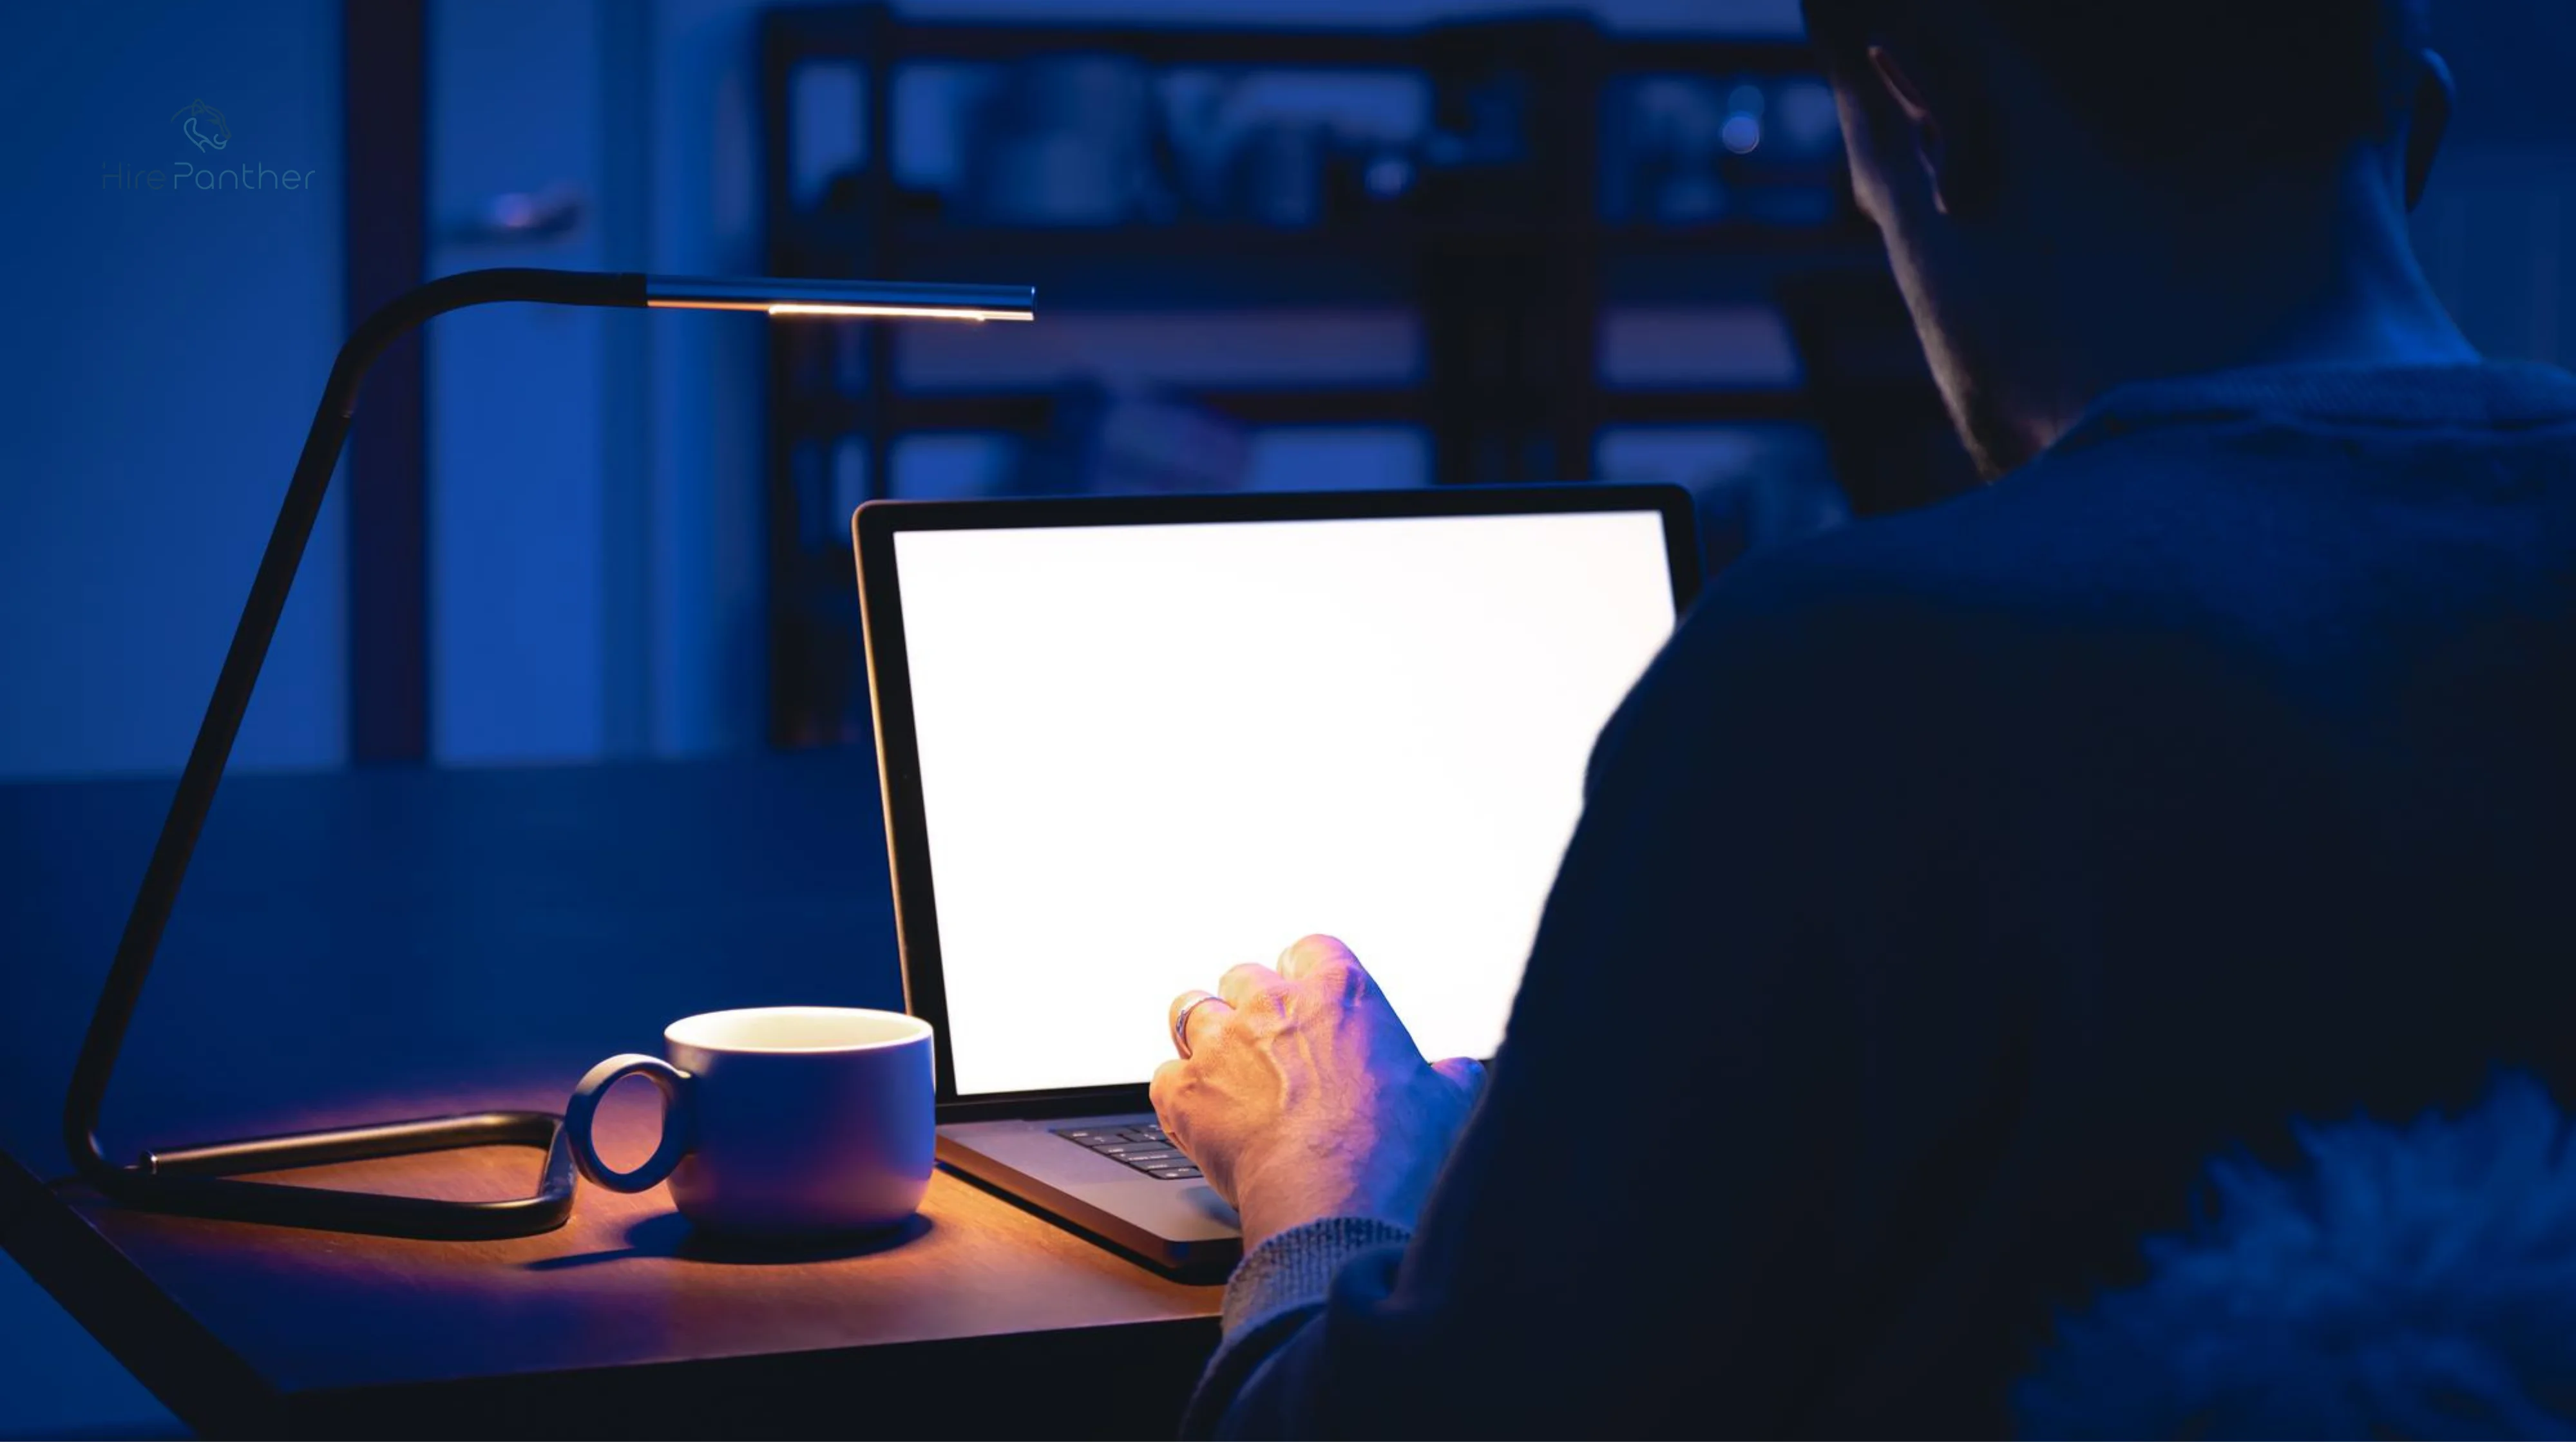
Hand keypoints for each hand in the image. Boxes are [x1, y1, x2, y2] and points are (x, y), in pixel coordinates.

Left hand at [1153, 935, 1485, 1248]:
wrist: (1339, 1200)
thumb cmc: (1395, 1150)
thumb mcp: (1446, 1102)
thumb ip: (1447, 1074)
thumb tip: (1457, 1073)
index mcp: (1341, 993)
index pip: (1311, 948)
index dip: (1307, 974)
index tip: (1310, 999)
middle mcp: (1274, 1004)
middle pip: (1244, 976)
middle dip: (1251, 1006)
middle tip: (1267, 1048)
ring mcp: (1223, 1044)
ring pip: (1191, 1010)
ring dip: (1205, 1038)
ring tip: (1223, 1073)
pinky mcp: (1186, 1092)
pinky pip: (1164, 1077)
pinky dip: (1178, 1096)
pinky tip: (1199, 1120)